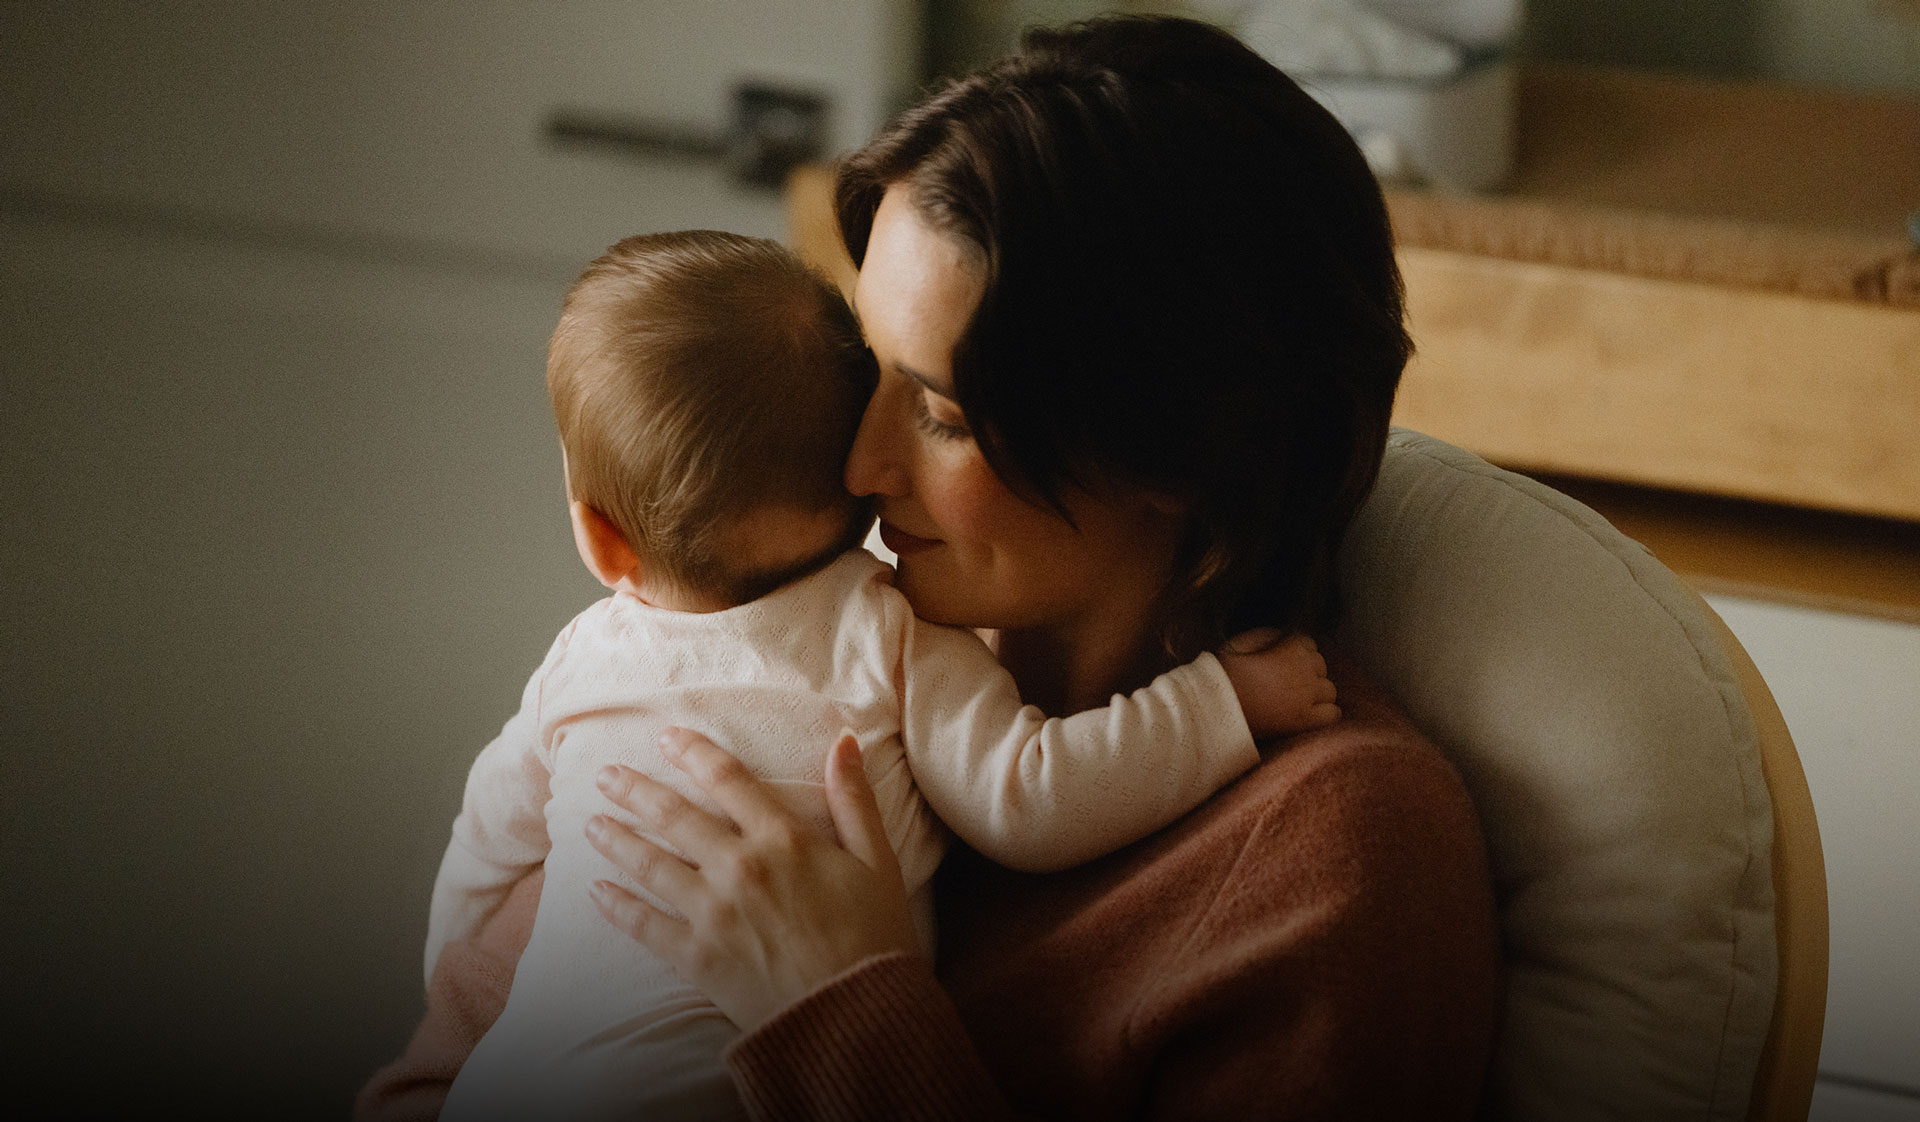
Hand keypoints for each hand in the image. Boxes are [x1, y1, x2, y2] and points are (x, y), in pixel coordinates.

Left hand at [583, 728, 922, 1033]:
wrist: (858, 1018)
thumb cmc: (875, 938)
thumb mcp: (878, 862)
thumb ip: (854, 799)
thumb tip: (845, 740)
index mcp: (784, 839)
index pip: (728, 779)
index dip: (694, 753)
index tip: (667, 737)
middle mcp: (740, 867)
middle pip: (675, 816)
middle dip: (635, 791)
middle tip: (606, 775)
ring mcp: (713, 913)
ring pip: (650, 864)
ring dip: (617, 840)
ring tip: (592, 824)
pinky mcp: (697, 957)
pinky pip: (645, 925)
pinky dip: (617, 907)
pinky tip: (596, 892)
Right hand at [1216, 629, 1339, 740]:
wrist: (1216, 706)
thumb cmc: (1225, 673)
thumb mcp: (1244, 643)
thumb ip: (1268, 636)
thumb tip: (1283, 636)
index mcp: (1291, 647)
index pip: (1308, 644)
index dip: (1296, 652)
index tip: (1284, 662)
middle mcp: (1305, 670)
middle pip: (1321, 666)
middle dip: (1308, 671)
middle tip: (1287, 682)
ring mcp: (1307, 696)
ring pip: (1329, 690)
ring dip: (1317, 692)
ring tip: (1297, 699)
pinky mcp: (1304, 720)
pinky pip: (1332, 714)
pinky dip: (1325, 713)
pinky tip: (1310, 714)